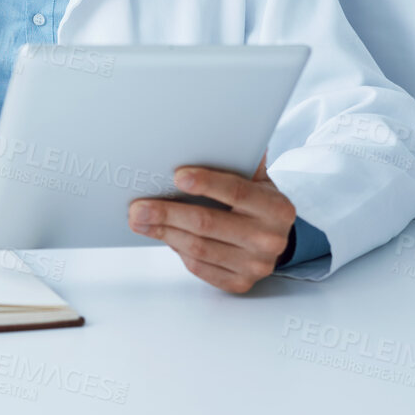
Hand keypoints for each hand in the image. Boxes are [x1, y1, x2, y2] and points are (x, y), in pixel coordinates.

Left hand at [129, 157, 296, 293]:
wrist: (276, 238)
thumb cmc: (257, 201)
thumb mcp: (257, 178)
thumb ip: (240, 157)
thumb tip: (214, 131)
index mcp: (277, 207)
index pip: (237, 192)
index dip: (206, 183)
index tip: (176, 176)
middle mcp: (269, 238)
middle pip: (208, 224)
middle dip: (168, 213)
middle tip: (138, 206)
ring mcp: (255, 265)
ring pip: (198, 248)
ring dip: (163, 232)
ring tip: (139, 220)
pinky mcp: (239, 283)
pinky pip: (199, 267)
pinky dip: (177, 249)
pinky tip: (163, 234)